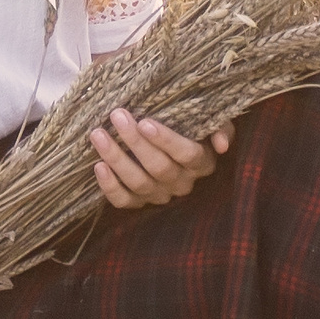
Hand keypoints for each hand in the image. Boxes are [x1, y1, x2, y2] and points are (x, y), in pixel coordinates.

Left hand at [91, 108, 232, 209]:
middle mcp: (182, 183)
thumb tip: (221, 145)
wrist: (169, 137)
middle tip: (117, 116)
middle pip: (159, 167)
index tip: (145, 122)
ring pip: (139, 183)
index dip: (167, 141)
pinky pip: (124, 201)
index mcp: (202, 162)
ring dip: (117, 159)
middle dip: (136, 142)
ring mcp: (160, 195)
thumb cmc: (191, 124)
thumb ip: (221, 126)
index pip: (187, 154)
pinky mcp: (139, 202)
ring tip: (98, 134)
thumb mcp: (212, 120)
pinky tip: (98, 166)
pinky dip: (110, 187)